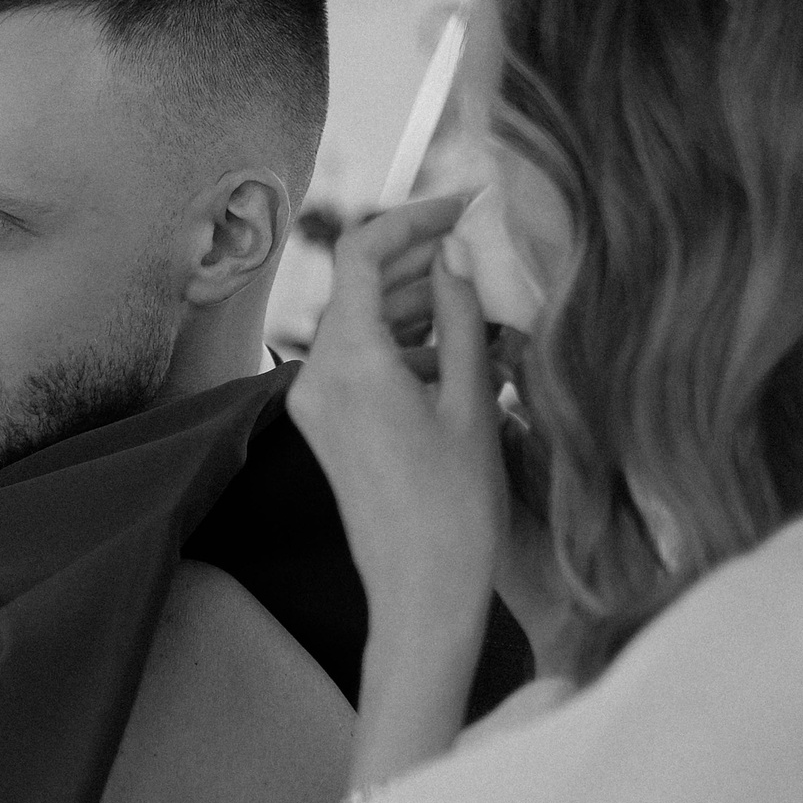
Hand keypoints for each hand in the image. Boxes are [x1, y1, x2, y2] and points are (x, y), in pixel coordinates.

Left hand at [289, 200, 506, 785]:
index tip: (465, 205)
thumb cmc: (456, 510)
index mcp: (348, 361)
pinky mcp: (330, 428)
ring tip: (485, 307)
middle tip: (483, 246)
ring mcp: (318, 404)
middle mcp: (317, 376)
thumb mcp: (471, 401)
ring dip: (418, 304)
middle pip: (359, 285)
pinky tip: (462, 354)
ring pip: (363, 323)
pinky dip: (406, 346)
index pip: (360, 251)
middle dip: (419, 259)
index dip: (412, 218)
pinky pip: (362, 362)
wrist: (421, 597)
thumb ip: (461, 318)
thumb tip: (453, 251)